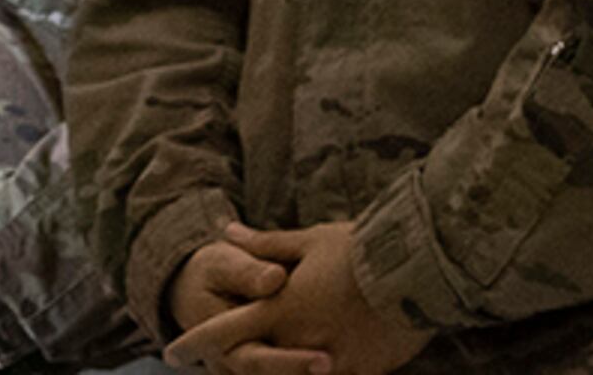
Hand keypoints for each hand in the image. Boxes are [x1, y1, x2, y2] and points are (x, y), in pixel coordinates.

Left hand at [170, 223, 426, 374]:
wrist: (420, 271)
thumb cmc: (362, 249)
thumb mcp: (309, 241)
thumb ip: (264, 246)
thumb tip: (225, 230)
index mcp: (280, 308)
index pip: (225, 330)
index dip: (195, 342)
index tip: (171, 352)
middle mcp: (300, 339)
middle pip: (257, 363)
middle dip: (240, 364)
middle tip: (216, 365)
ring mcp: (332, 359)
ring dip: (282, 371)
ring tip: (280, 363)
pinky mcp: (364, 370)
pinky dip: (322, 374)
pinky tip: (321, 368)